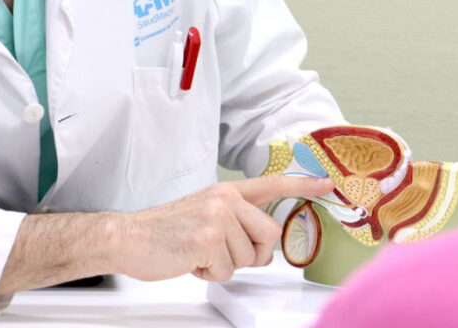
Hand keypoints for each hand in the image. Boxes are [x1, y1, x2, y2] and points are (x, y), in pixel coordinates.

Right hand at [113, 175, 333, 281]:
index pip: (272, 184)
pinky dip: (210, 274)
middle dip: (250, 255)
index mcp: (227, 192)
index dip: (304, 185)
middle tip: (221, 253)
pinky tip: (191, 260)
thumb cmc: (165, 231)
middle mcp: (226, 199)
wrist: (128, 237)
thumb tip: (260, 243)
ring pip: (249, 257)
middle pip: (269, 236)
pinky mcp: (209, 238)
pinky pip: (228, 270)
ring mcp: (218, 217)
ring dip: (225, 266)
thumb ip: (235, 219)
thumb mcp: (205, 213)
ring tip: (199, 254)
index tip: (328, 184)